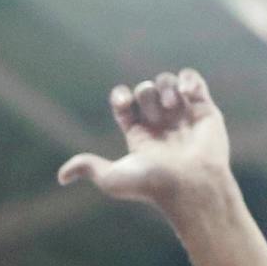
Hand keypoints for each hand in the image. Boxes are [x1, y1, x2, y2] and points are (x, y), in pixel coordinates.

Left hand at [58, 69, 233, 215]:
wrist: (191, 185)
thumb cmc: (152, 185)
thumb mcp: (112, 178)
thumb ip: (88, 168)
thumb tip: (62, 177)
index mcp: (139, 136)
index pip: (125, 105)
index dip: (121, 97)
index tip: (123, 102)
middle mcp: (160, 124)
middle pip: (145, 90)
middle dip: (146, 94)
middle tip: (156, 114)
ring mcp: (182, 116)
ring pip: (167, 82)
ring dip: (165, 87)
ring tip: (171, 105)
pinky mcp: (204, 110)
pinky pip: (192, 80)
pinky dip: (187, 80)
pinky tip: (186, 93)